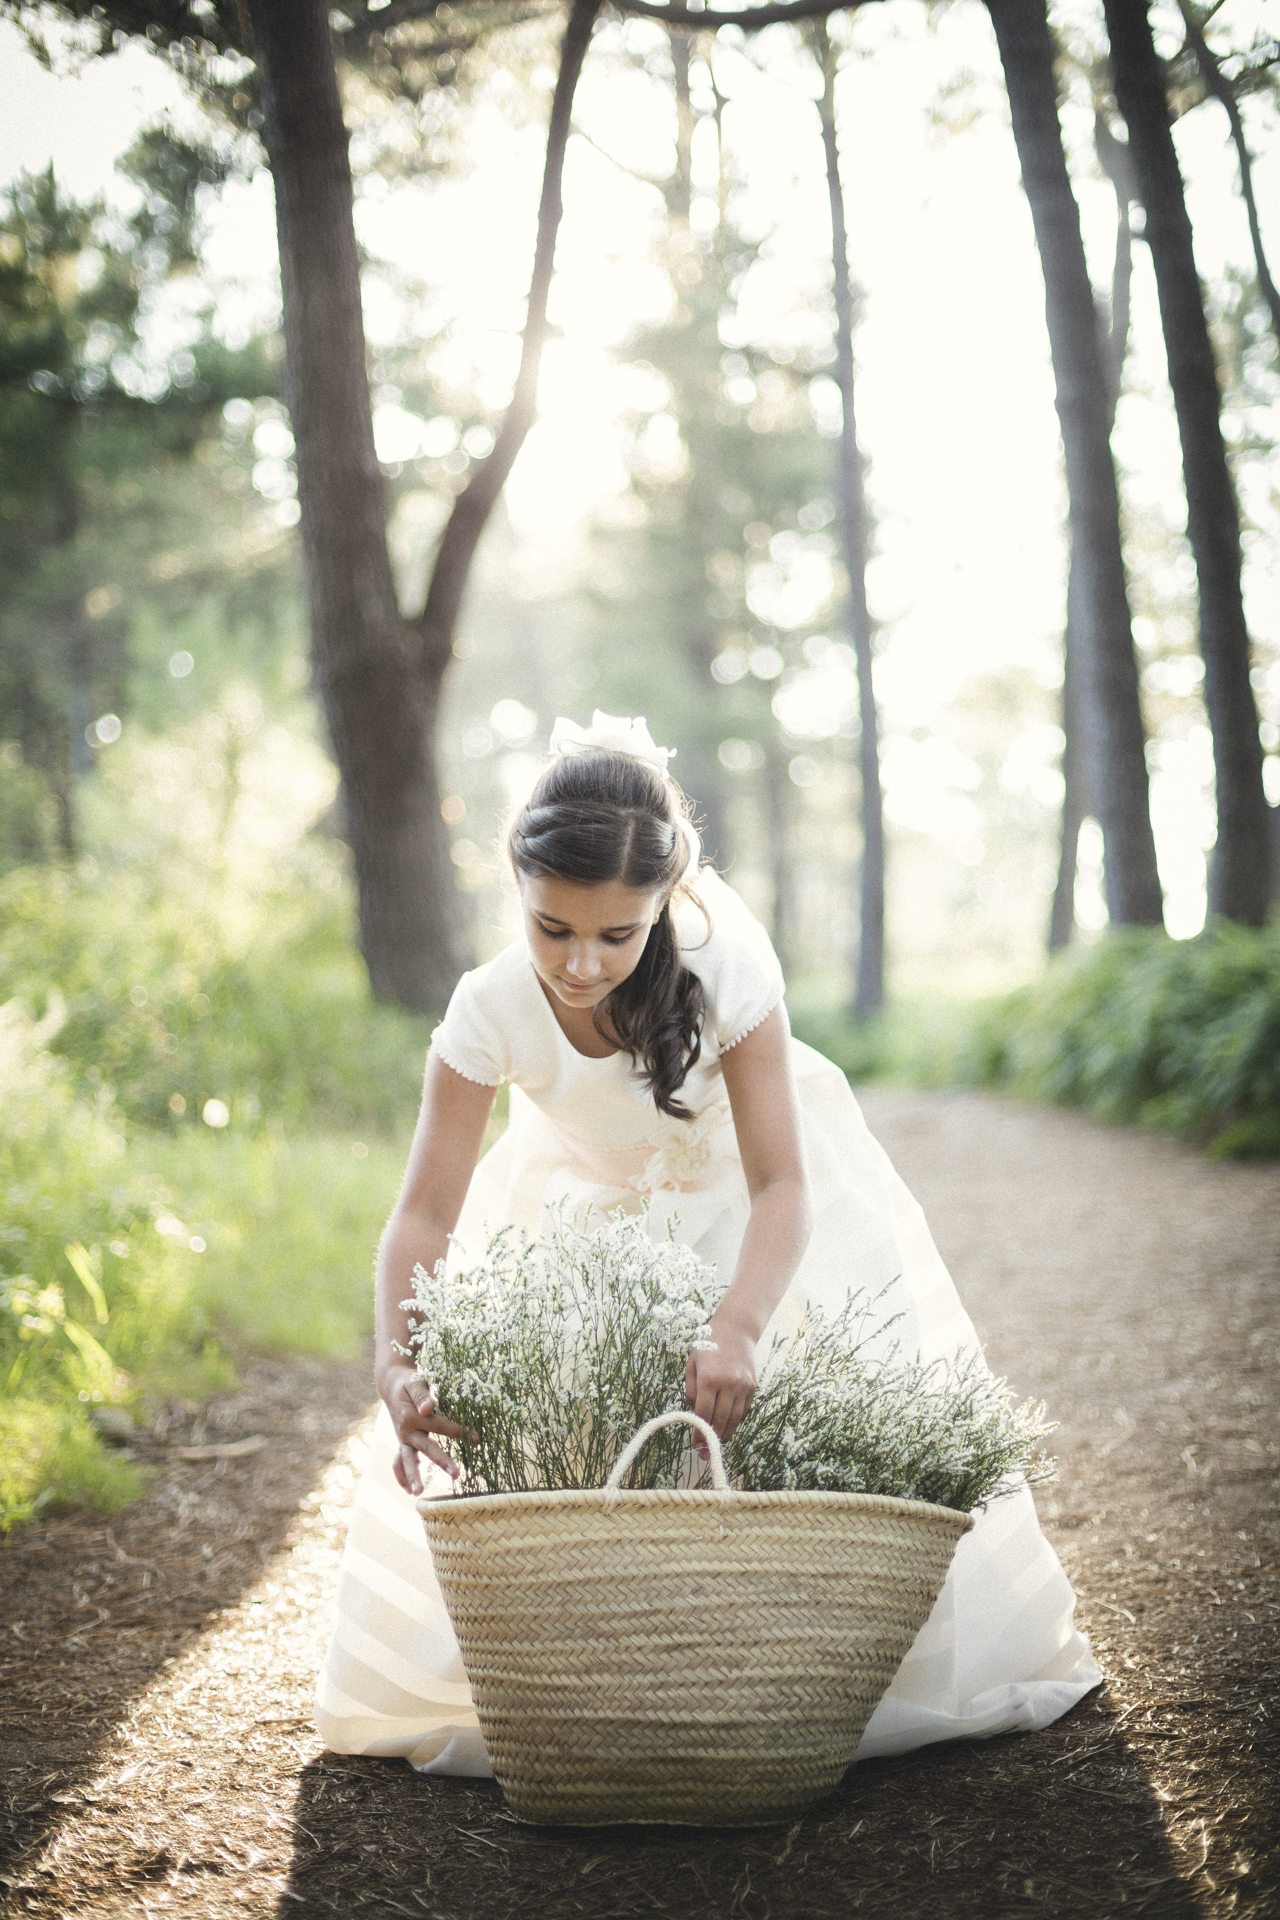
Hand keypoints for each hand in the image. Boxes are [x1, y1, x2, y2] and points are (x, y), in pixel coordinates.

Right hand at [379, 1360, 466, 1496]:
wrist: (391, 1385)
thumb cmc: (408, 1382)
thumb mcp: (414, 1382)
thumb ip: (422, 1395)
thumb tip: (428, 1409)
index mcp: (411, 1416)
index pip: (439, 1425)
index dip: (458, 1431)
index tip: (476, 1437)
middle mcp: (405, 1431)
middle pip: (425, 1448)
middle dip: (441, 1461)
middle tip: (456, 1474)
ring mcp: (402, 1439)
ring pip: (407, 1460)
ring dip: (412, 1476)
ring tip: (418, 1493)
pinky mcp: (402, 1443)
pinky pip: (398, 1462)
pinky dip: (402, 1476)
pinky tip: (408, 1491)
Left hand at [684, 1316, 757, 1452]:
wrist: (735, 1329)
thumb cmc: (709, 1345)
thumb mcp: (692, 1363)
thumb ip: (692, 1389)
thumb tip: (696, 1412)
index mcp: (709, 1379)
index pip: (704, 1414)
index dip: (699, 1433)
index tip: (696, 1446)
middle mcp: (728, 1384)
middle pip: (720, 1420)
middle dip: (712, 1439)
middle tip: (705, 1453)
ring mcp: (743, 1386)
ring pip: (734, 1419)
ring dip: (725, 1434)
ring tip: (717, 1445)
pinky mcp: (752, 1386)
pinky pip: (744, 1410)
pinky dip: (736, 1421)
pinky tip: (727, 1428)